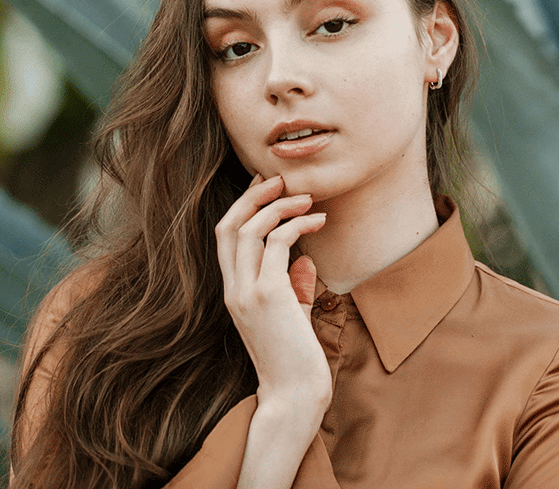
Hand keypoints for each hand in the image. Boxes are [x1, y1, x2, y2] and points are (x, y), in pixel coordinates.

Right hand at [215, 174, 331, 408]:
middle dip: (253, 196)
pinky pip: (278, 243)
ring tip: (307, 197)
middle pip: (229, 226)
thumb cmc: (295, 358)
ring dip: (279, 206)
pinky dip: (298, 225)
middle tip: (279, 179)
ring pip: (250, 230)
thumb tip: (305, 261)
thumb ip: (293, 288)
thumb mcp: (291, 317)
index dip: (242, 207)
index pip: (225, 238)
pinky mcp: (269, 295)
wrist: (295, 395)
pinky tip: (319, 221)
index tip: (265, 186)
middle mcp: (233, 290)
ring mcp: (247, 293)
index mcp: (233, 292)